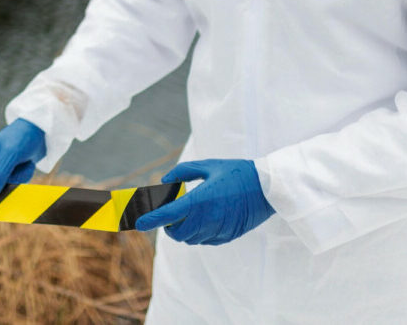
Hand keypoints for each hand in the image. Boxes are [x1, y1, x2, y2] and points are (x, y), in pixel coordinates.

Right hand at [0, 118, 46, 196]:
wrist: (41, 129)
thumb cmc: (23, 137)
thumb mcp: (10, 155)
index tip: (10, 177)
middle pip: (0, 186)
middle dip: (14, 178)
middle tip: (20, 163)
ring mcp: (3, 166)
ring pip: (11, 185)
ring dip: (22, 175)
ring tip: (25, 161)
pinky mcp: (14, 169)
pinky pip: (19, 181)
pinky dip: (26, 174)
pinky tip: (28, 163)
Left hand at [134, 159, 273, 244]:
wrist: (268, 188)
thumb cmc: (237, 172)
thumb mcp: (208, 166)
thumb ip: (183, 172)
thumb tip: (165, 181)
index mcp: (201, 200)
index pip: (169, 215)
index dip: (151, 220)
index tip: (138, 223)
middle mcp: (208, 219)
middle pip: (177, 233)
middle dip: (168, 227)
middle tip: (168, 214)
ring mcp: (219, 230)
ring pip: (191, 239)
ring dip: (183, 230)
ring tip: (186, 215)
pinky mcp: (228, 236)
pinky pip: (205, 240)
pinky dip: (198, 233)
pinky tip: (203, 219)